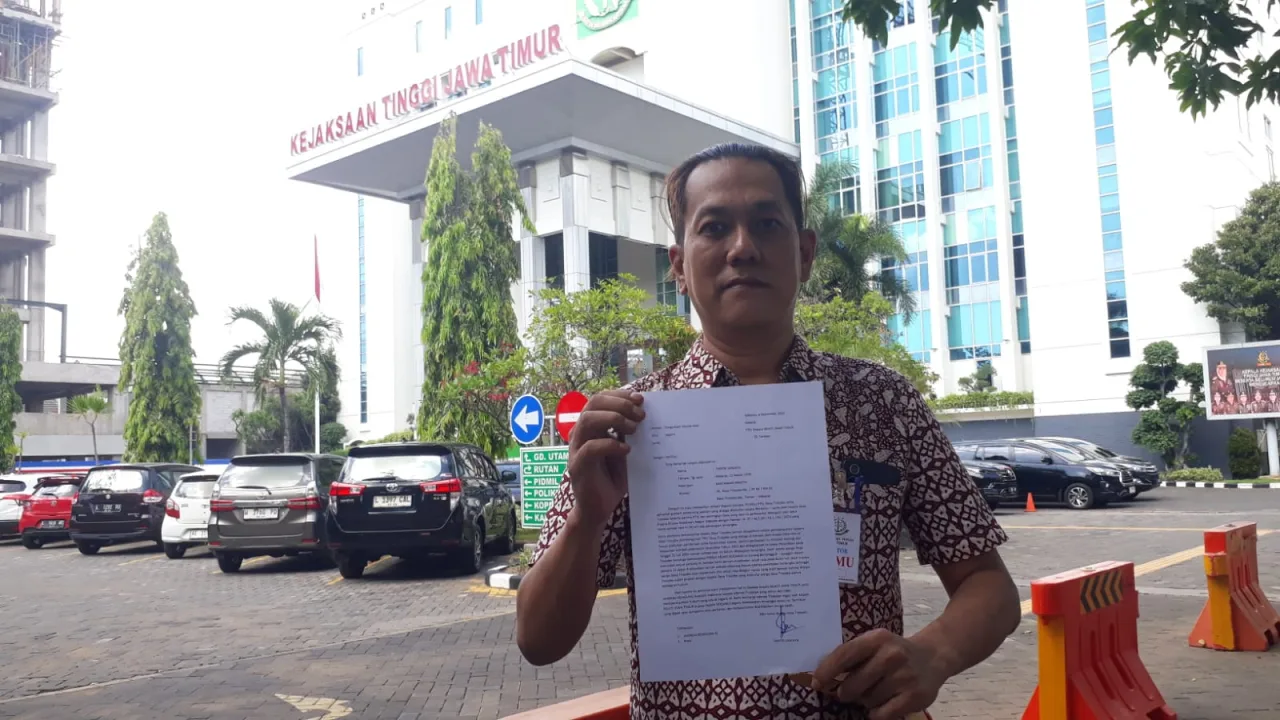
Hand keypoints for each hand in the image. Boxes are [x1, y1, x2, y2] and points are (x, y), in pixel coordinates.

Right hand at [566, 390, 644, 528]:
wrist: (598, 509)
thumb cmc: (612, 479)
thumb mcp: (624, 450)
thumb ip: (628, 433)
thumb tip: (644, 413)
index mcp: (590, 426)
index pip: (600, 399)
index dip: (619, 395)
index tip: (640, 399)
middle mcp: (580, 433)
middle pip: (593, 403)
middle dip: (619, 404)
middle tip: (640, 414)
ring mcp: (576, 449)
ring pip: (587, 420)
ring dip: (613, 419)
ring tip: (634, 429)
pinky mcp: (577, 466)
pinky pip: (590, 448)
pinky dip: (610, 445)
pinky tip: (626, 450)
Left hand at [810, 629, 943, 719]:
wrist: (933, 657)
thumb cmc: (893, 652)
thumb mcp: (874, 644)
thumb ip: (852, 656)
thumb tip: (821, 678)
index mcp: (877, 638)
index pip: (844, 655)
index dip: (826, 671)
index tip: (816, 683)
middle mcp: (892, 655)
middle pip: (852, 685)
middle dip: (846, 692)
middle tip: (849, 691)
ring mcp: (904, 677)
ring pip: (867, 701)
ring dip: (866, 700)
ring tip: (877, 690)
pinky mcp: (914, 697)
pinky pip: (881, 714)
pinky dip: (877, 713)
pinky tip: (884, 702)